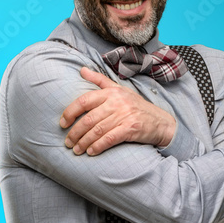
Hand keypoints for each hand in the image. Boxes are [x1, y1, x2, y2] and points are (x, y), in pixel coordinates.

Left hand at [59, 66, 176, 155]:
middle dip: (75, 133)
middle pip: (88, 119)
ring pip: (96, 131)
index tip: (62, 123)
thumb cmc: (136, 105)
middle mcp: (116, 102)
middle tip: (68, 143)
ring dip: (83, 142)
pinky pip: (109, 139)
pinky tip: (90, 152)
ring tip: (76, 150)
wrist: (160, 121)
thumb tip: (81, 70)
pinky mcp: (130, 129)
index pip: (84, 101)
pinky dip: (97, 146)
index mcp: (111, 92)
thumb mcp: (119, 89)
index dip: (70, 112)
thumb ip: (99, 80)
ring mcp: (124, 115)